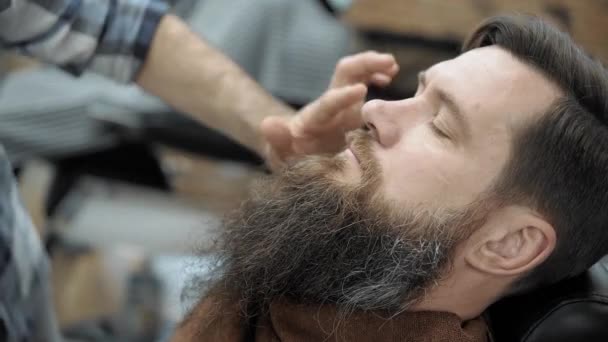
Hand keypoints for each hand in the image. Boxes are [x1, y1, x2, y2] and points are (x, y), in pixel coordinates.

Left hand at [261, 51, 398, 169]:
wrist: (295, 156)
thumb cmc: (291, 159)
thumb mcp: (283, 157)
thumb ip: (277, 142)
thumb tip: (267, 124)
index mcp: (316, 119)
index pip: (328, 102)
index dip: (342, 97)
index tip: (361, 90)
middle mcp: (329, 105)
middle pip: (344, 72)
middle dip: (365, 64)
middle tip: (389, 64)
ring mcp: (341, 103)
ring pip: (356, 72)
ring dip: (374, 64)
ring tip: (393, 67)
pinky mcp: (351, 105)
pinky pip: (364, 81)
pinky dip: (376, 75)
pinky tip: (389, 79)